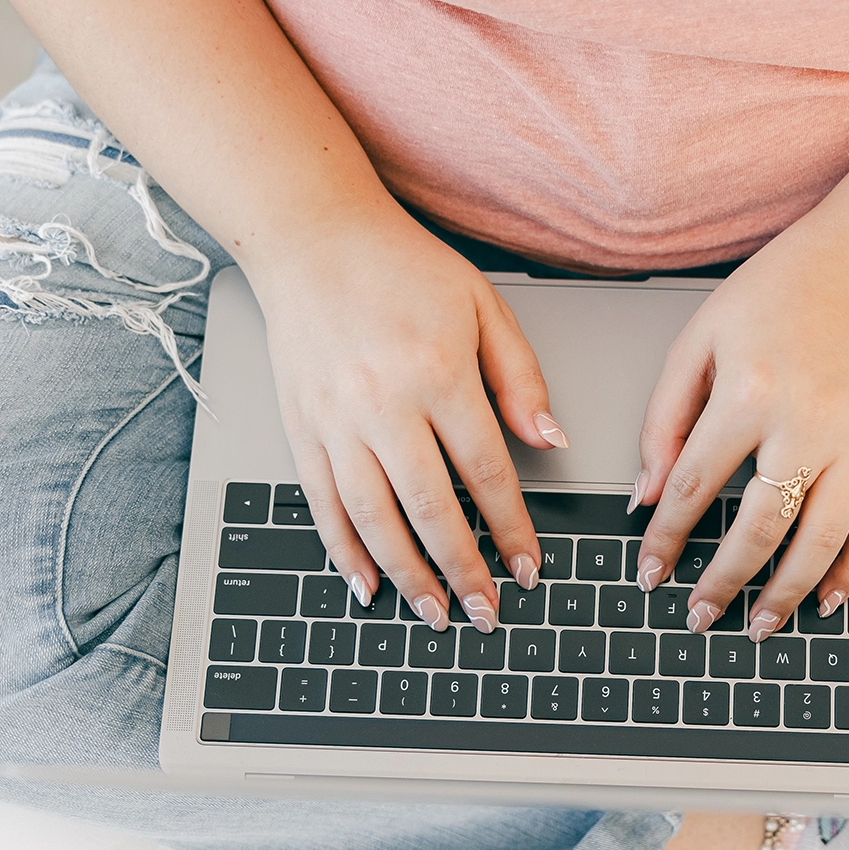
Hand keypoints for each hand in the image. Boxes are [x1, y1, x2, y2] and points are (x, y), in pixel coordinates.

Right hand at [249, 207, 562, 630]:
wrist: (310, 236)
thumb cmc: (400, 266)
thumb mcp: (482, 307)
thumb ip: (520, 378)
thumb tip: (549, 441)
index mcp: (437, 372)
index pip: (485, 470)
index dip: (511, 528)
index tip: (527, 568)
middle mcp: (381, 403)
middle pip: (429, 508)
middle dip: (462, 570)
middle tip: (485, 613)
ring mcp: (334, 420)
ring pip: (373, 518)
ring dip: (407, 576)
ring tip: (435, 613)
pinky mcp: (299, 428)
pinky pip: (321, 504)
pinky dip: (344, 551)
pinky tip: (366, 585)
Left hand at [634, 223, 848, 639]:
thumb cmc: (782, 292)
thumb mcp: (699, 339)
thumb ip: (665, 419)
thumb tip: (646, 495)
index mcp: (749, 392)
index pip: (692, 488)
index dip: (665, 540)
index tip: (650, 573)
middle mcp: (808, 424)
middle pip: (758, 529)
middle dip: (723, 585)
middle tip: (699, 617)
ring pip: (821, 542)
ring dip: (786, 595)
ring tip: (759, 626)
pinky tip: (827, 598)